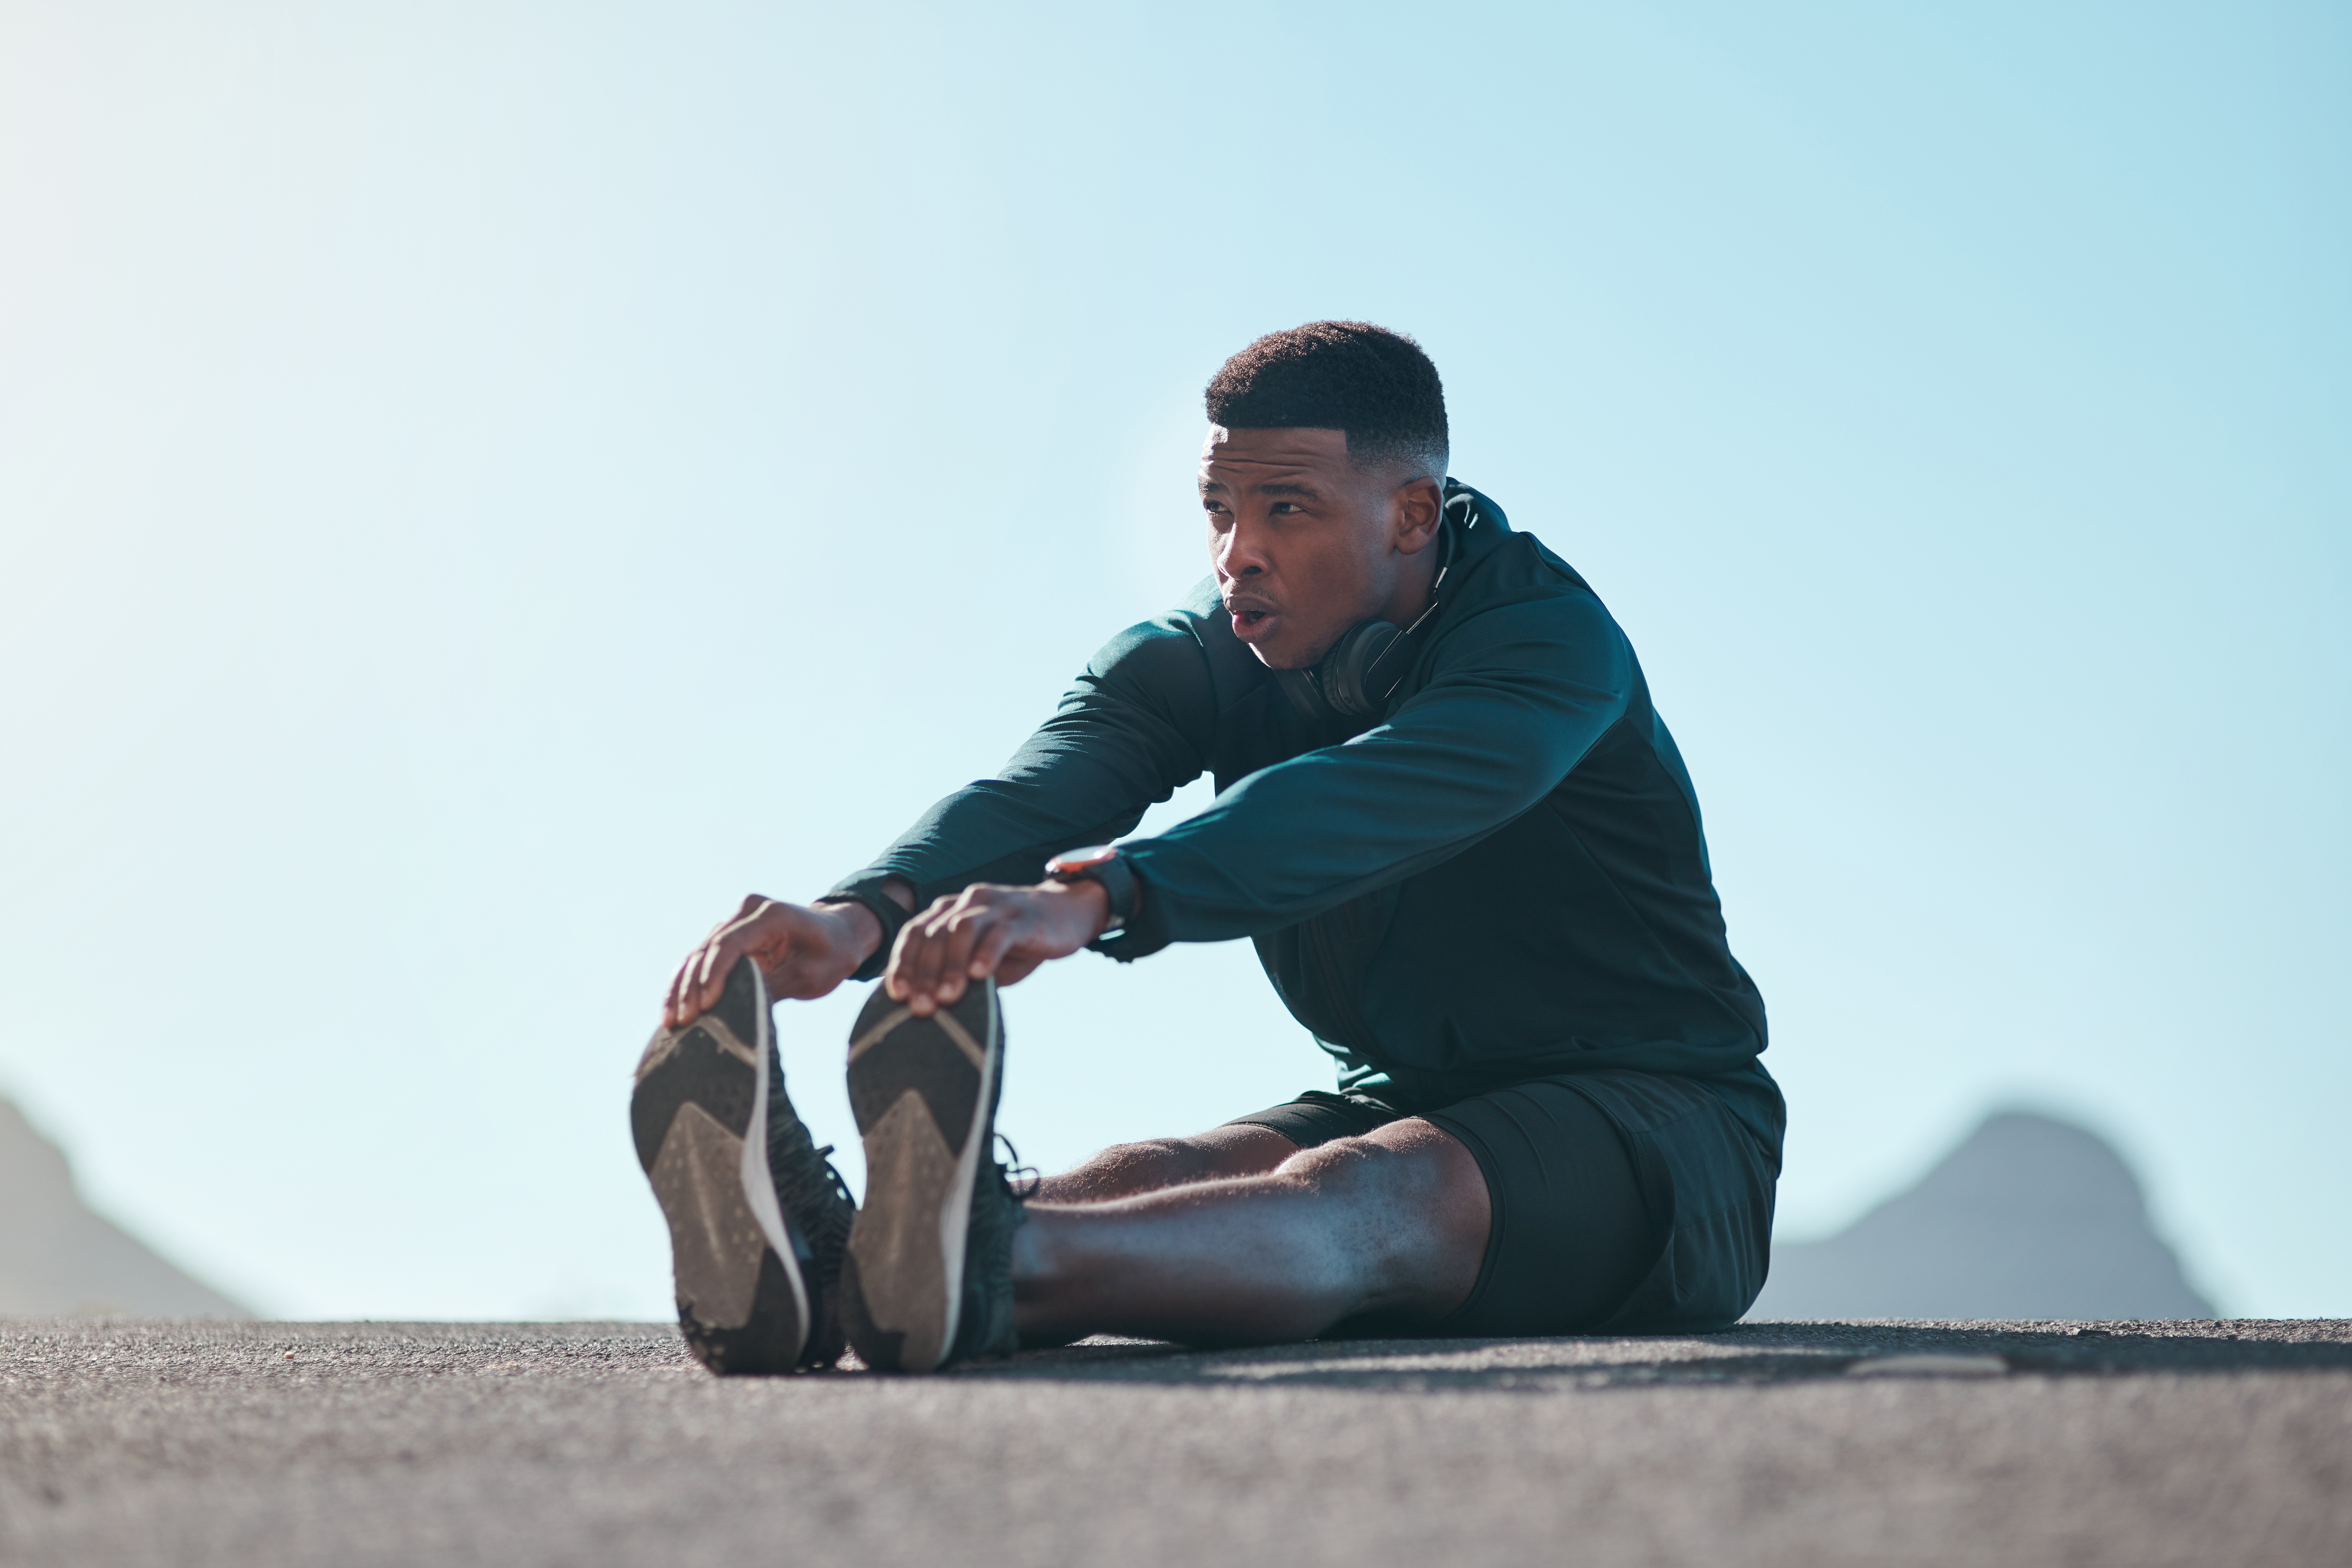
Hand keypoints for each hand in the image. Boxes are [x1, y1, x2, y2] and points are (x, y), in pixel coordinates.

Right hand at [662, 892, 896, 1027]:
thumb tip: (733, 1009)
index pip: (730, 944)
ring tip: (669, 1021)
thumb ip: (772, 987)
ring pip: (697, 953)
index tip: (704, 1006)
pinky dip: (686, 983)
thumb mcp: (810, 975)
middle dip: (690, 987)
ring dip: (680, 988)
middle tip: (679, 1022)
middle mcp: (747, 910)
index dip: (712, 975)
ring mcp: (735, 919)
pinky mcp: (729, 934)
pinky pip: (702, 958)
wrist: (841, 933)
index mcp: (771, 915)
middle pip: (707, 948)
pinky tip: (674, 1009)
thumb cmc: (832, 954)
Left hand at [884, 880, 1111, 1015]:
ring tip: (946, 997)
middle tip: (921, 1007)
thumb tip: (922, 1008)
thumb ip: (956, 975)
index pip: (915, 932)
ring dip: (951, 965)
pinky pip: (1000, 932)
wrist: (1066, 914)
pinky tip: (981, 975)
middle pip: (934, 933)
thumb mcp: (981, 961)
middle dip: (923, 972)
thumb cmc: (1016, 944)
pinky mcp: (1022, 916)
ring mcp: (995, 906)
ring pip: (962, 929)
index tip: (895, 994)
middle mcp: (967, 902)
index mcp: (950, 911)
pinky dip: (987, 953)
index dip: (902, 962)